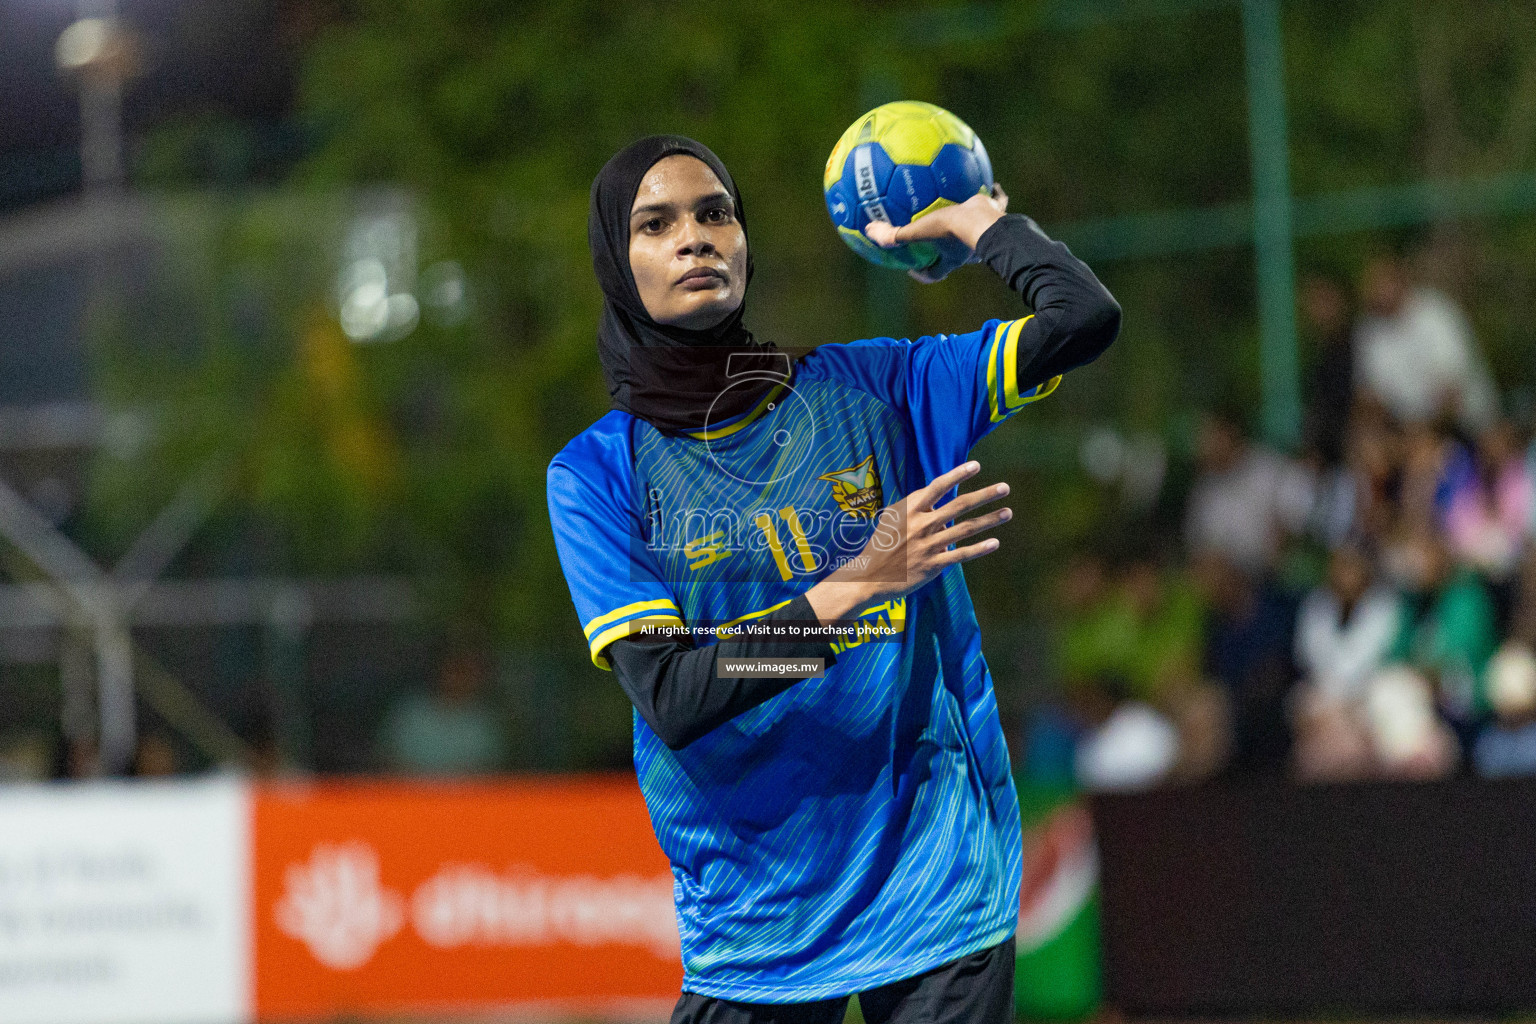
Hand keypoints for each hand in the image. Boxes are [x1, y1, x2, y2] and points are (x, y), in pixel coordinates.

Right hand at [805, 460, 1010, 622]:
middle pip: (959, 505)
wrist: (869, 577)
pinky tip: (995, 542)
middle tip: (1005, 488)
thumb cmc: (882, 544)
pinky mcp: (934, 565)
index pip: (938, 487)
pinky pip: (961, 554)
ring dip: (989, 519)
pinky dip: (979, 549)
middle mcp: (921, 524)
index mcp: (910, 509)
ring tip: (1007, 512)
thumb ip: (915, 507)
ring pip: (965, 529)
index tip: (976, 466)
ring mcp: (929, 545)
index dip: (958, 475)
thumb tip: (937, 499)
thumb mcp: (893, 519)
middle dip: (985, 495)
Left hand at [864, 185, 1009, 282]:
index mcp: (951, 256)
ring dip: (972, 223)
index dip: (925, 274)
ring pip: (978, 229)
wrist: (983, 219)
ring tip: (966, 208)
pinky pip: (997, 203)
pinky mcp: (995, 214)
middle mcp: (968, 247)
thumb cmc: (950, 229)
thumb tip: (870, 232)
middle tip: (940, 237)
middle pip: (959, 254)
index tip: (915, 269)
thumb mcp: (917, 231)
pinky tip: (992, 182)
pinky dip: (995, 195)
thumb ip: (894, 234)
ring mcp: (983, 231)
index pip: (936, 273)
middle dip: (950, 249)